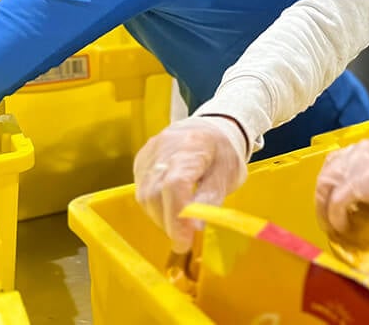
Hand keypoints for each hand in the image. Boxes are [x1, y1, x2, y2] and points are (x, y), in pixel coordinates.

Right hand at [134, 115, 248, 252]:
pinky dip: (154, 206)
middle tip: (184, 239)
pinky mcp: (141, 159)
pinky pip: (141, 189)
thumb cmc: (224, 152)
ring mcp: (149, 152)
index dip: (177, 217)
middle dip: (169, 222)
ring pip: (144, 195)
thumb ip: (210, 200)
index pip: (174, 185)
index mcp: (192, 146)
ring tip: (179, 223)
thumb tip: (195, 228)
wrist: (213, 127)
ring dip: (160, 216)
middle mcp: (164, 147)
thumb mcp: (227, 175)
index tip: (184, 242)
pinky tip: (169, 208)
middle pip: (155, 193)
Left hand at [315, 138, 368, 239]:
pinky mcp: (357, 183)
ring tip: (332, 226)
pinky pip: (337, 202)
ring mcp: (355, 165)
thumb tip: (363, 201)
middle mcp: (357, 151)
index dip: (331, 181)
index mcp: (367, 147)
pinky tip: (343, 228)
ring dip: (325, 209)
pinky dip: (336, 217)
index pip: (337, 159)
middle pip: (327, 172)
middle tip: (327, 218)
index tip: (332, 199)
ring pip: (326, 186)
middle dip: (323, 197)